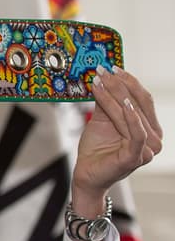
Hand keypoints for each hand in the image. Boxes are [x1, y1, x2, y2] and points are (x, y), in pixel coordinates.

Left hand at [71, 68, 162, 213]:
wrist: (87, 174)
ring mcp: (148, 149)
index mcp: (150, 128)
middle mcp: (154, 138)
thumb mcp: (101, 120)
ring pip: (134, 115)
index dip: (129, 81)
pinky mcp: (136, 157)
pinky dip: (131, 117)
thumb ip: (106, 102)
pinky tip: (123, 103)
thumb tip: (103, 77)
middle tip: (103, 70)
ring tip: (100, 81)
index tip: (112, 66)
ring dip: (116, 95)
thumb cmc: (96, 149)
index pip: (143, 99)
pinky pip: (137, 134)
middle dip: (120, 84)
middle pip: (139, 103)